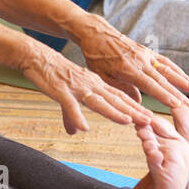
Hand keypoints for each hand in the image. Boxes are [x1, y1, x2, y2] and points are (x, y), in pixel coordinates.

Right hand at [18, 43, 157, 134]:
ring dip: (113, 112)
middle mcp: (91, 85)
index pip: (120, 97)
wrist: (37, 57)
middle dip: (133, 111)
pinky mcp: (61, 91)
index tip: (151, 118)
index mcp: (96, 84)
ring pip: (98, 101)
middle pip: (115, 99)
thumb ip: (75, 114)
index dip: (136, 108)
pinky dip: (77, 116)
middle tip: (150, 121)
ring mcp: (77, 87)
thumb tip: (79, 131)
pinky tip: (84, 128)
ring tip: (128, 121)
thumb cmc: (55, 75)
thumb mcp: (69, 95)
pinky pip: (70, 105)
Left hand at [75, 19, 188, 109]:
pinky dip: (175, 69)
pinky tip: (184, 76)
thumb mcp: (103, 76)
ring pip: (167, 69)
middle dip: (177, 93)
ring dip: (181, 81)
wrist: (96, 33)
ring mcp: (145, 55)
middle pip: (162, 79)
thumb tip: (138, 104)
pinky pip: (164, 61)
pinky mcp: (146, 51)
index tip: (176, 104)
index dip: (163, 95)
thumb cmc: (96, 56)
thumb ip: (121, 90)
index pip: (150, 85)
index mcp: (128, 69)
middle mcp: (140, 61)